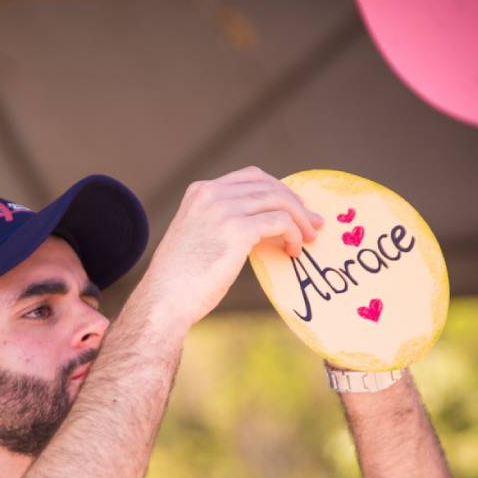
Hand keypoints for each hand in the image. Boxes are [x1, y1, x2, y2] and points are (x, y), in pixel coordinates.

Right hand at [140, 166, 322, 332]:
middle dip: (295, 203)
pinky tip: (292, 250)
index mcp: (199, 192)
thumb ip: (220, 224)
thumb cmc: (179, 281)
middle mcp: (211, 194)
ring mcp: (224, 210)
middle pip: (268, 185)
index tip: (294, 209)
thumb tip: (258, 229)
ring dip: (300, 219)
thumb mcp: (197, 238)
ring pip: (278, 201)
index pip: (250, 178)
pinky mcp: (237, 230)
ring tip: (308, 239)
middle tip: (312, 223)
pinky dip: (293, 234)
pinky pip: (280, 222)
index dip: (278, 190)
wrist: (164, 300)